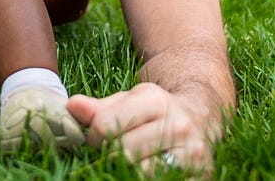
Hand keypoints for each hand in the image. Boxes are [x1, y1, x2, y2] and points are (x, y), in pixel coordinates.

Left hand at [67, 83, 215, 174]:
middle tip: (112, 153)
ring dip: (128, 170)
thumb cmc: (157, 111)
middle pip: (122, 152)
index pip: (105, 126)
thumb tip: (71, 107)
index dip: (93, 137)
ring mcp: (192, 155)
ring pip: (140, 173)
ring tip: (130, 163)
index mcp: (156, 101)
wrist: (203, 120)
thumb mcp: (131, 101)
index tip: (97, 139)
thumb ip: (99, 108)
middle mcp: (177, 126)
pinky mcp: (199, 177)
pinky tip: (143, 170)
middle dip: (110, 156)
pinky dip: (143, 178)